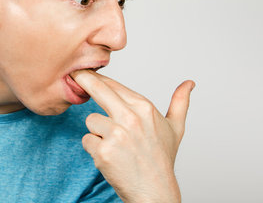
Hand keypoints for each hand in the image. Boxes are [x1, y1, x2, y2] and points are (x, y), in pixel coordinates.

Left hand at [70, 70, 194, 202]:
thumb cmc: (161, 160)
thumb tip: (189, 83)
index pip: (113, 84)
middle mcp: (131, 118)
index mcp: (144, 108)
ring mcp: (116, 134)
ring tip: (115, 145)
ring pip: (90, 120)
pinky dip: (94, 149)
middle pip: (97, 88)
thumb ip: (179, 103)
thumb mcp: (175, 129)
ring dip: (97, 133)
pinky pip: (87, 140)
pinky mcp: (103, 151)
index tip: (86, 72)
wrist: (154, 192)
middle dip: (82, 79)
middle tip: (73, 75)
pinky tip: (110, 157)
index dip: (97, 77)